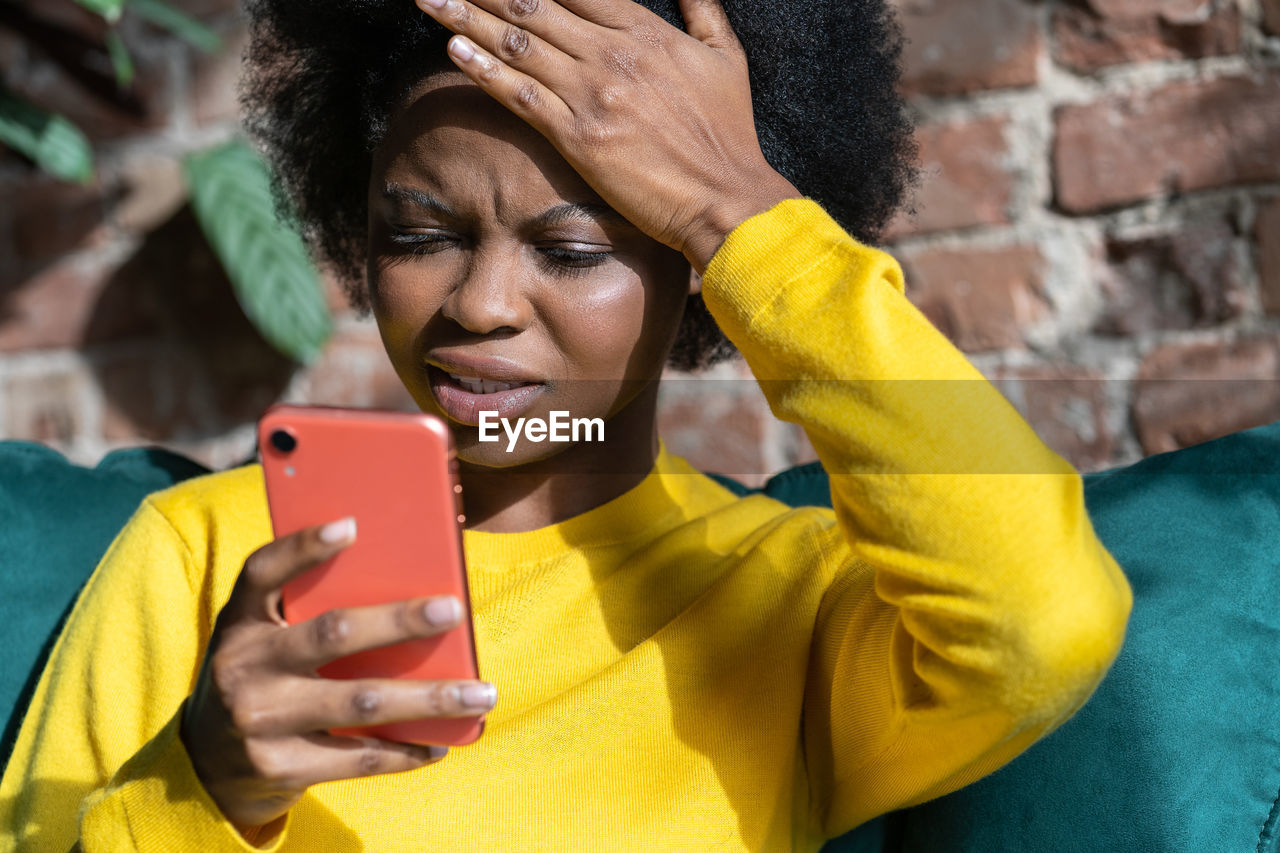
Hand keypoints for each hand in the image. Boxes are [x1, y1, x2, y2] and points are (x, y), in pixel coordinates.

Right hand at [180, 518, 496, 832]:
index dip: (303, 547)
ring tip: (481, 693)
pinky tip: (441, 741)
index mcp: (239, 622)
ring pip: (360, 701)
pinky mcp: (279, 767)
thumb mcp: (262, 639)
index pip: (262, 571)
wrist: (206, 768)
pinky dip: (405, 750)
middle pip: (331, 633)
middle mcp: (243, 666)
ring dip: (429, 698)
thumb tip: (408, 586)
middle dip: (399, 621)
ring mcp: (259, 720)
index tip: (352, 526)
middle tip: (452, 610)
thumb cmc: (261, 679)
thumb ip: (306, 610)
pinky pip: (357, 757)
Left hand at [414, 0, 800, 272]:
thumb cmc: (729, 136)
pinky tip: (454, 51)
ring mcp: (592, 95)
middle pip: (534, 6)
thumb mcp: (725, 58)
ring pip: (518, 45)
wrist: (726, 198)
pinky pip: (521, 96)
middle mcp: (612, 55)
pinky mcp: (577, 138)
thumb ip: (702, 11)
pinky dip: (485, 71)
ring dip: (466, 19)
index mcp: (646, 32)